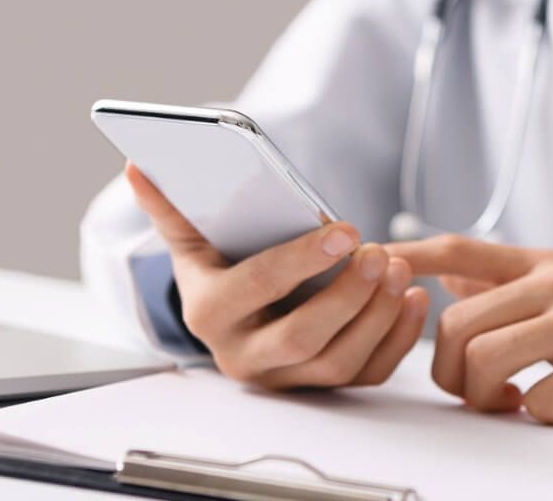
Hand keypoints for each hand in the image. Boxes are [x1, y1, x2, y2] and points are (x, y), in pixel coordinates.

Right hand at [126, 163, 428, 388]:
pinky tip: (414, 299)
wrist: (232, 316)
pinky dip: (396, 339)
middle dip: (347, 296)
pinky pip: (365, 373)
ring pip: (338, 361)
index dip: (302, 259)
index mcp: (209, 313)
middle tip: (380, 254)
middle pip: (302, 337)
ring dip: (378, 317)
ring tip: (400, 271)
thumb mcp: (192, 237)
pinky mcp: (319, 386)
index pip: (257, 287)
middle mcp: (243, 355)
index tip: (345, 230)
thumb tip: (138, 166)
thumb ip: (172, 205)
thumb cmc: (219, 266)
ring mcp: (284, 377)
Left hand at [386, 235, 552, 423]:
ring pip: (489, 357)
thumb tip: (452, 275)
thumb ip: (509, 281)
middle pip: (458, 323)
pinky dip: (540, 413)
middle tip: (474, 391)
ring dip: (486, 395)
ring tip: (510, 402)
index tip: (371, 264)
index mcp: (544, 265)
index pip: (460, 250)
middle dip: (450, 370)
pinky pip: (543, 397)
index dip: (409, 256)